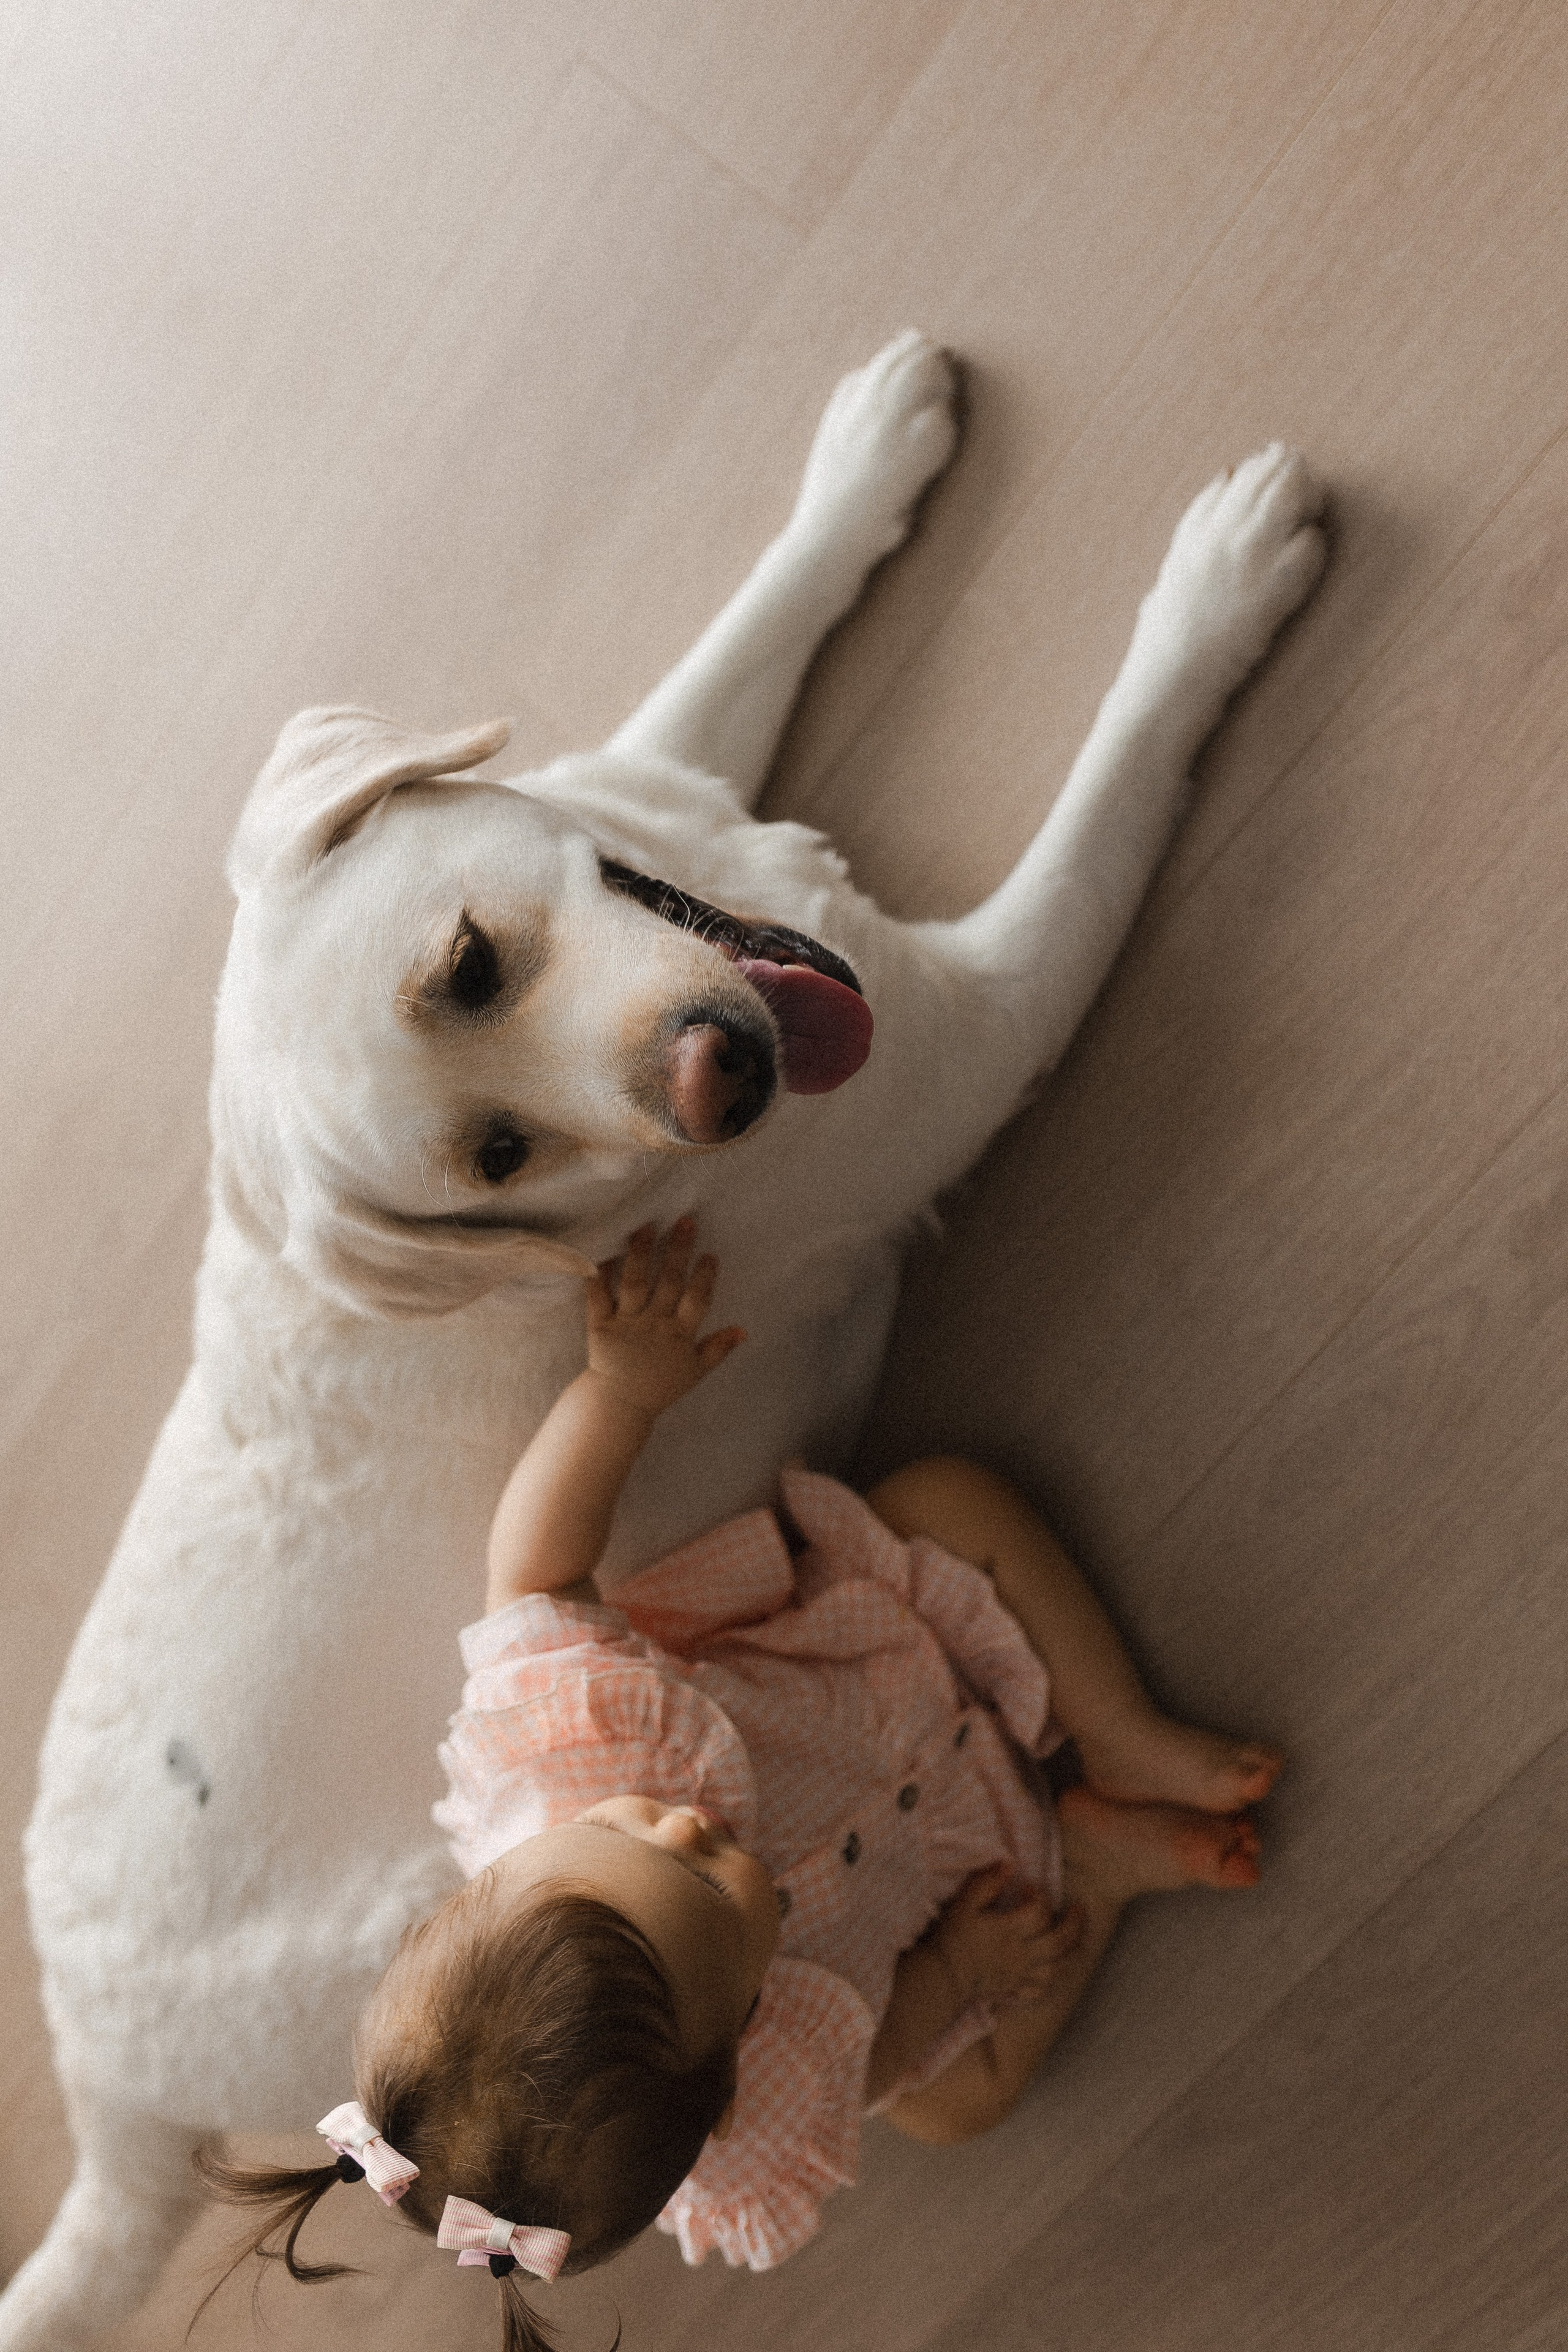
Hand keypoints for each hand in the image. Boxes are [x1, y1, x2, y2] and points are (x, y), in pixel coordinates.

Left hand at [585, 1220, 744, 1417]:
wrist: (618, 1404)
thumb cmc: (659, 1387)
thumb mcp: (695, 1372)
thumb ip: (719, 1348)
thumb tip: (743, 1330)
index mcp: (679, 1335)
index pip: (697, 1300)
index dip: (705, 1276)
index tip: (710, 1253)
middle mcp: (654, 1325)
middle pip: (669, 1282)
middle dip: (679, 1251)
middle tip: (686, 1221)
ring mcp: (626, 1324)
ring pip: (635, 1283)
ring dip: (642, 1254)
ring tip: (647, 1227)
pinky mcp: (599, 1326)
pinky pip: (598, 1297)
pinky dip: (598, 1275)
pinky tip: (603, 1251)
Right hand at [932, 1863, 1081, 2010]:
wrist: (941, 1976)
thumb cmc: (952, 1937)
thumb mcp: (965, 1904)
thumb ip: (987, 1883)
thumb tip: (1009, 1865)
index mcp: (1010, 1931)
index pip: (1040, 1912)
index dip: (1040, 1895)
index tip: (1028, 1887)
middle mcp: (1021, 1955)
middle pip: (1060, 1941)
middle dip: (1074, 1923)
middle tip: (1079, 1908)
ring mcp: (1019, 1976)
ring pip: (1056, 1967)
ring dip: (1067, 1951)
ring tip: (1071, 1937)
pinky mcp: (1013, 1990)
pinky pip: (1039, 1989)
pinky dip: (1048, 1979)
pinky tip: (1049, 1968)